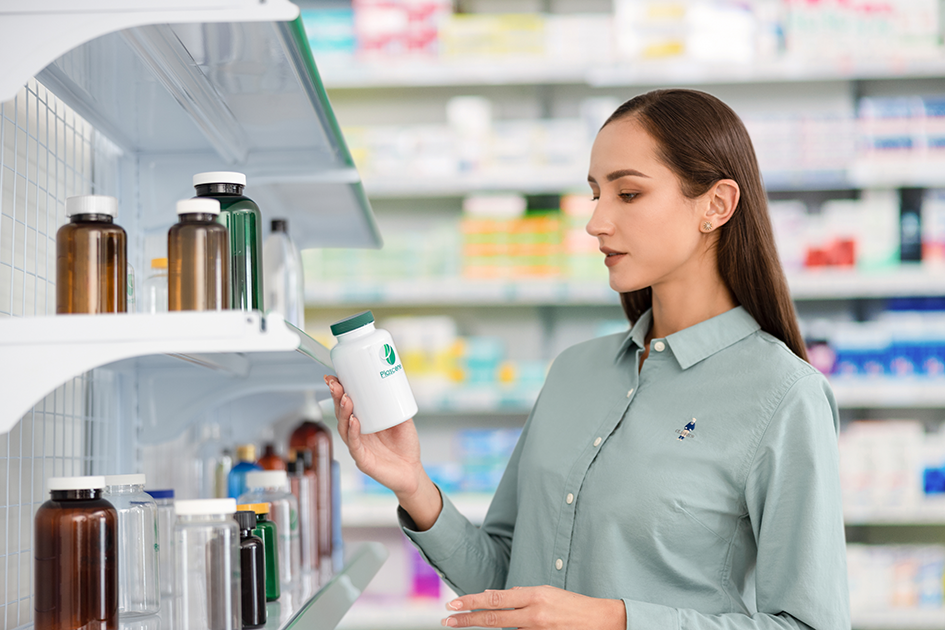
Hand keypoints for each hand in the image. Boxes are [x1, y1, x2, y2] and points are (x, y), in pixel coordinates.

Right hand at [325, 375, 441, 528]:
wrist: (412, 472)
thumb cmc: (405, 447)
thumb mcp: (403, 421)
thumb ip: (398, 406)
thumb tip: (394, 386)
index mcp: (364, 422)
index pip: (347, 404)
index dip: (340, 391)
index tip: (335, 377)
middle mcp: (357, 433)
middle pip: (341, 413)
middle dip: (337, 397)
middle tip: (335, 384)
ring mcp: (358, 446)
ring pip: (344, 428)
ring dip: (343, 412)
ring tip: (346, 399)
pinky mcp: (363, 460)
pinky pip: (355, 445)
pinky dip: (353, 432)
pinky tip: (354, 421)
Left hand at [441, 586, 625, 629]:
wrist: (601, 622)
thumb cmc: (573, 605)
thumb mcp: (547, 592)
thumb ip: (522, 595)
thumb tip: (497, 596)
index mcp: (534, 596)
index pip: (495, 598)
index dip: (471, 601)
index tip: (453, 604)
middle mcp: (534, 614)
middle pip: (492, 617)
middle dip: (467, 619)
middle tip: (447, 620)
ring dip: (497, 626)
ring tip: (485, 623)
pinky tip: (518, 628)